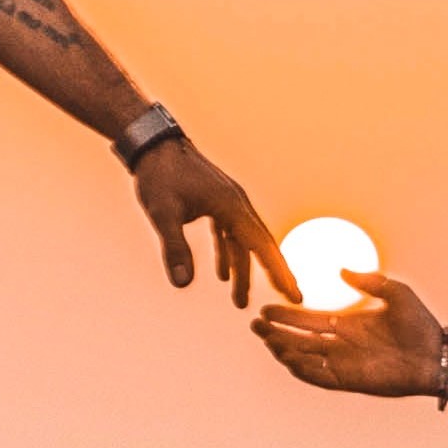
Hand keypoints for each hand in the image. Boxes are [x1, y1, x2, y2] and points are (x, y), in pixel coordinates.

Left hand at [135, 142, 291, 304]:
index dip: (278, 272)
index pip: (261, 245)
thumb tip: (183, 284)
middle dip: (274, 273)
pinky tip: (222, 275)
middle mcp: (236, 204)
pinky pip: (228, 233)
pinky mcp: (215, 203)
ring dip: (242, 271)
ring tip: (239, 302)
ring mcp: (227, 203)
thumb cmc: (158, 176)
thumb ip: (175, 248)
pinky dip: (227, 253)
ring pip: (242, 242)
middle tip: (291, 299)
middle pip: (261, 244)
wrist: (153, 146)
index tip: (294, 293)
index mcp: (231, 206)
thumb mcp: (163, 213)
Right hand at [252, 271, 444, 399]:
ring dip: (284, 350)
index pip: (309, 320)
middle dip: (276, 333)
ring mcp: (343, 363)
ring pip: (304, 358)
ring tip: (267, 339)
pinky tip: (287, 359)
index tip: (266, 309)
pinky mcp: (349, 380)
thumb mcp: (395, 292)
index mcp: (348, 323)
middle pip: (299, 339)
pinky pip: (319, 377)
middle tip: (255, 324)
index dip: (287, 316)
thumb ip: (368, 281)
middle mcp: (341, 344)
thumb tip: (342, 270)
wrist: (435, 355)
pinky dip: (302, 370)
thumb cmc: (420, 323)